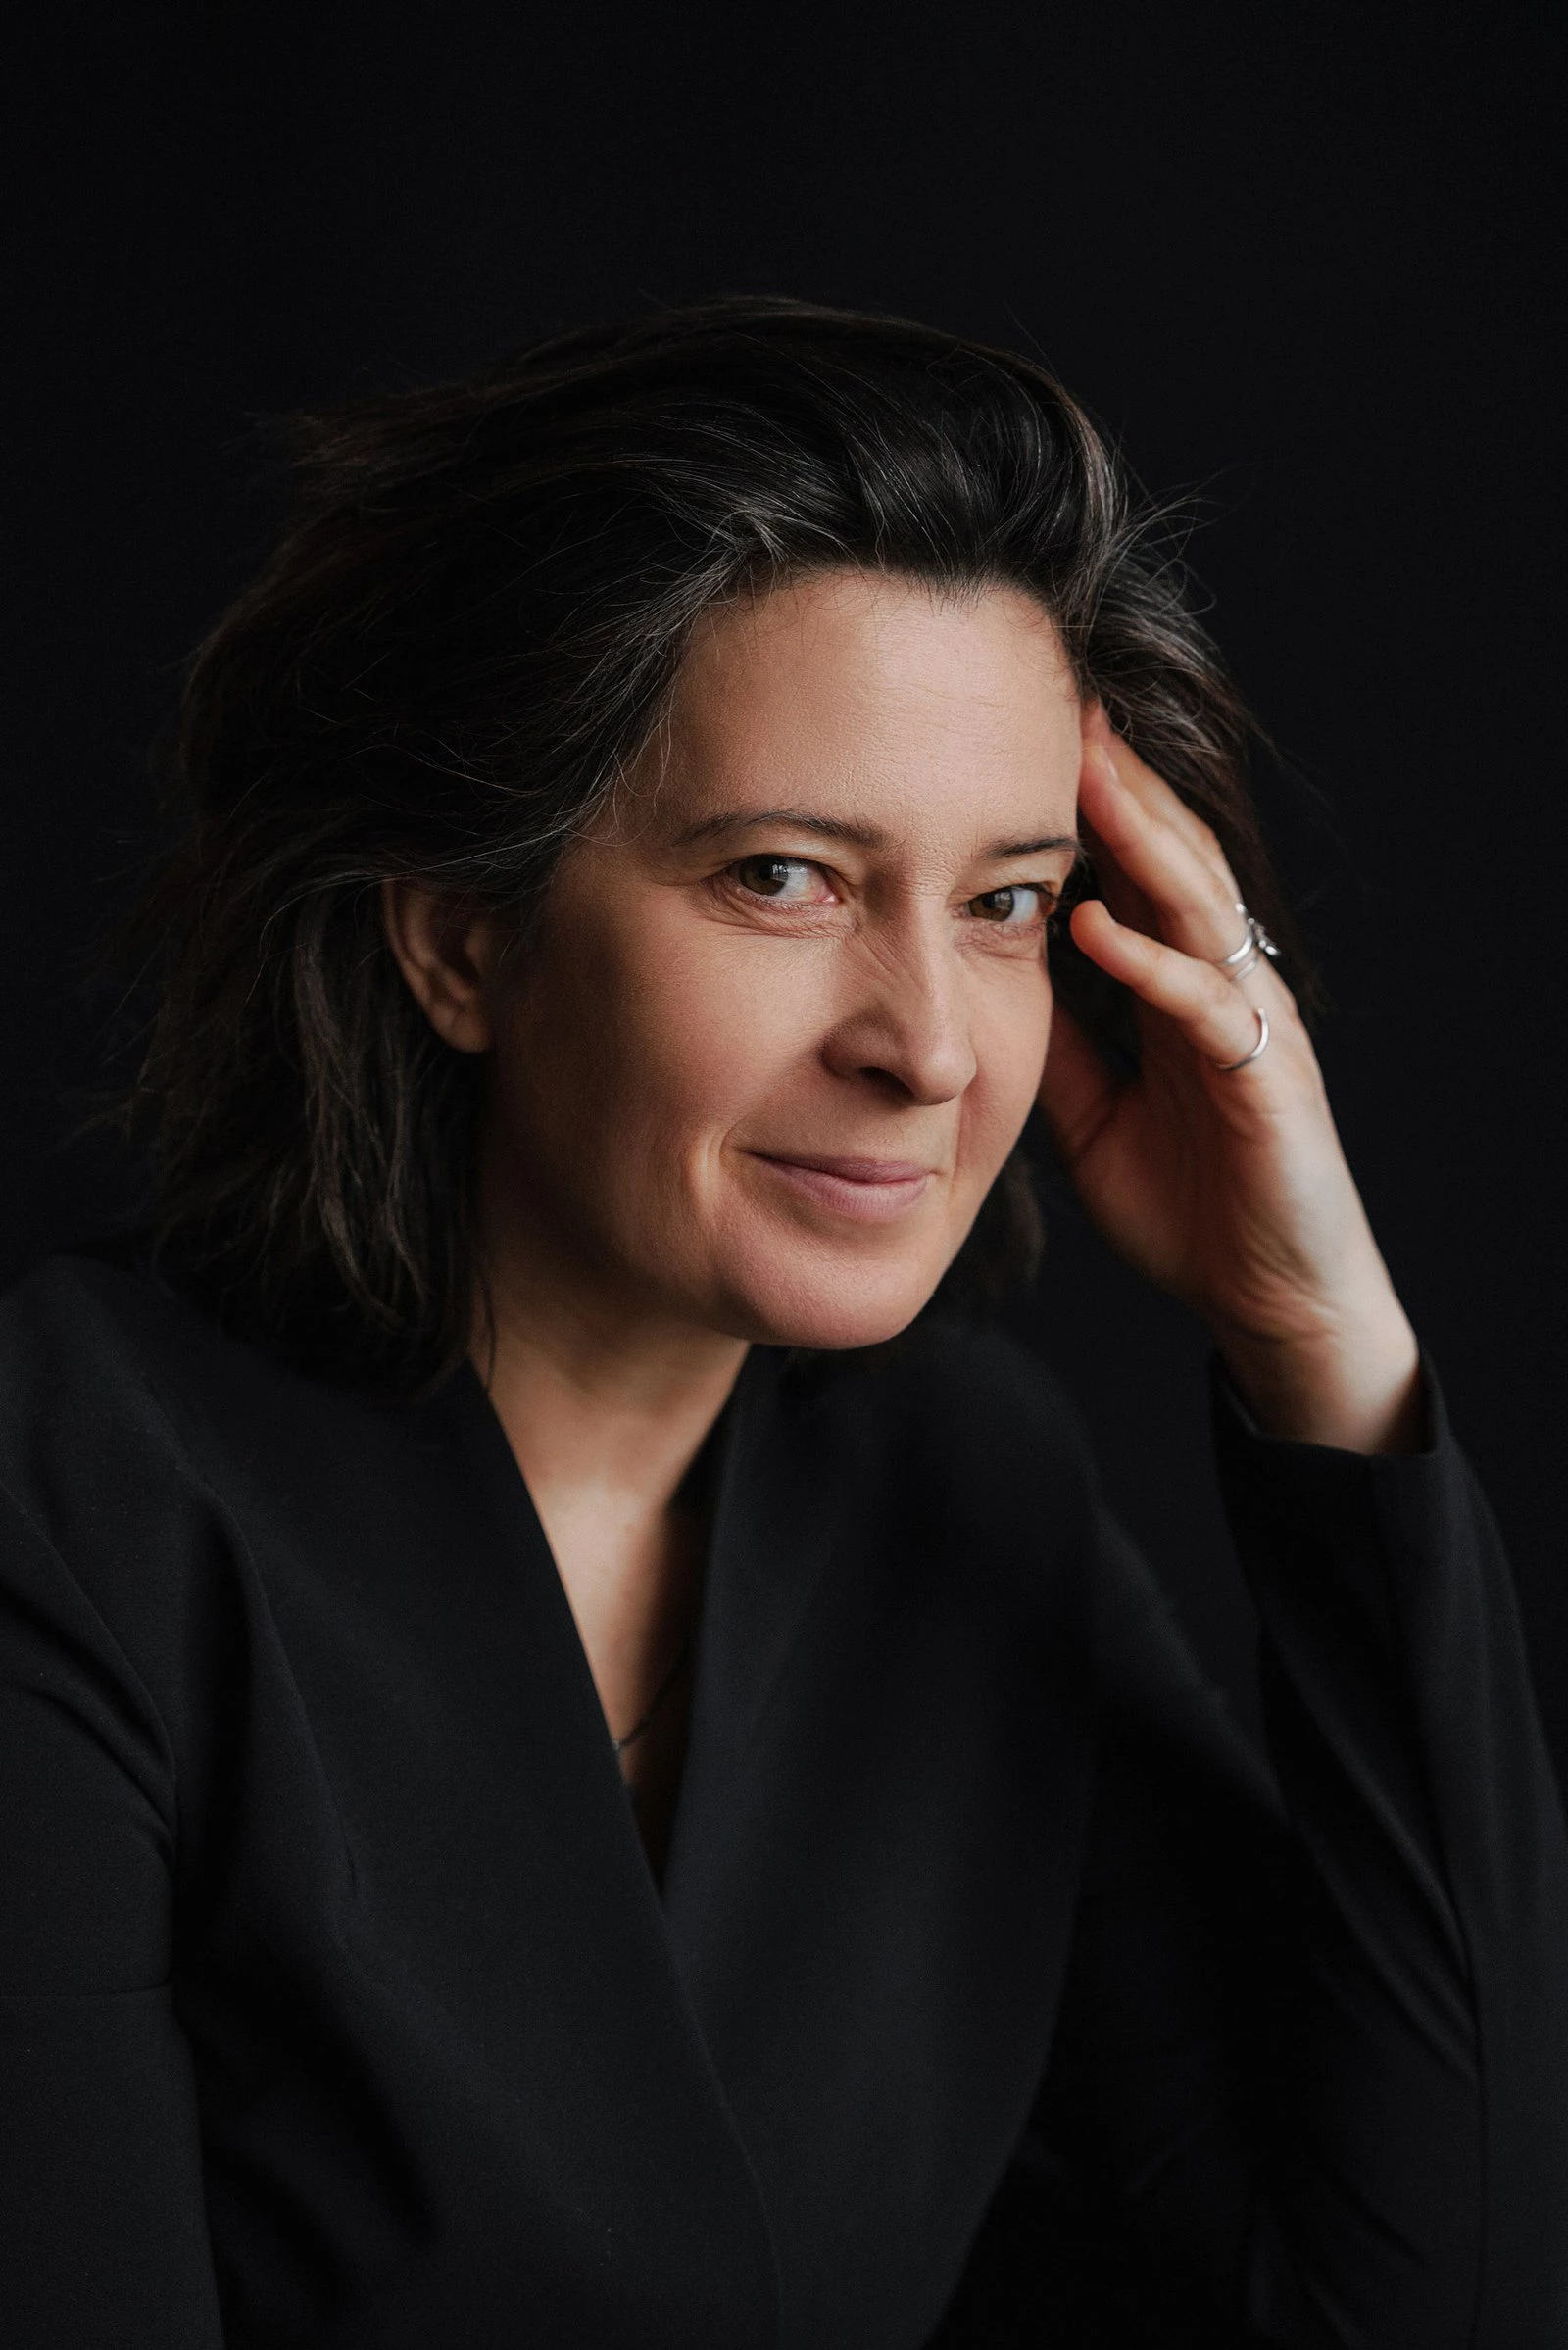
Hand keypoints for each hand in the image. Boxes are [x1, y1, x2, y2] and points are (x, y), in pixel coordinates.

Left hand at [1038, 710, 1424, 1454]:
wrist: (1271, 1300)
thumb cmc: (1190, 1206)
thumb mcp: (1091, 1116)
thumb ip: (1058, 1044)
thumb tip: (992, 982)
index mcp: (1183, 990)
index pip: (1140, 874)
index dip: (1095, 808)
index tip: (1031, 740)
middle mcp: (1226, 989)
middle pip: (1176, 862)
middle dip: (1123, 785)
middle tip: (1067, 708)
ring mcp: (1253, 1027)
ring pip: (1199, 910)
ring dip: (1142, 841)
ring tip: (1086, 776)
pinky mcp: (1267, 1080)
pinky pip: (1205, 1008)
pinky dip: (1149, 965)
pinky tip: (1097, 927)